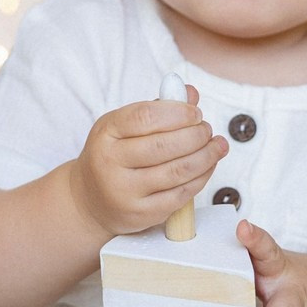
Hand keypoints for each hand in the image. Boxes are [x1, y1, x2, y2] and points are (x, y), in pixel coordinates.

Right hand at [69, 85, 226, 237]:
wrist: (90, 201)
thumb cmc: (113, 156)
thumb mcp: (123, 127)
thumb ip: (157, 109)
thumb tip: (190, 93)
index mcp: (106, 133)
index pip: (145, 117)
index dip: (178, 112)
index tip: (196, 112)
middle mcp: (111, 162)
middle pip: (164, 145)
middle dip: (196, 135)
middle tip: (207, 130)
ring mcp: (125, 191)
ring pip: (177, 171)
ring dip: (206, 156)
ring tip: (216, 146)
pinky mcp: (141, 214)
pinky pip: (180, 195)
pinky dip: (201, 178)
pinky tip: (208, 166)